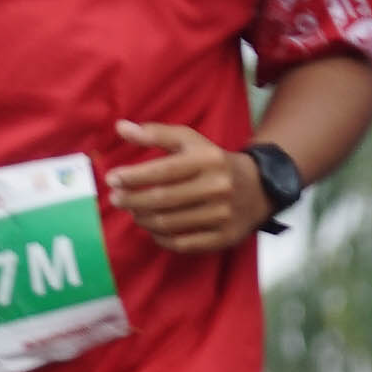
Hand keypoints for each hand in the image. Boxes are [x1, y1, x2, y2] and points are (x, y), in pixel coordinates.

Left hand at [109, 122, 269, 254]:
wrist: (258, 188)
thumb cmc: (213, 161)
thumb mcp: (190, 141)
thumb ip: (155, 134)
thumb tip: (120, 127)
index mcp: (208, 160)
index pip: (164, 171)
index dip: (134, 176)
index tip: (112, 179)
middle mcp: (218, 187)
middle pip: (163, 200)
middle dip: (132, 200)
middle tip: (116, 199)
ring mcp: (222, 215)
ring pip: (169, 223)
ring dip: (143, 219)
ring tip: (133, 212)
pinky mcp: (224, 237)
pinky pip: (182, 244)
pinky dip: (161, 238)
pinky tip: (152, 229)